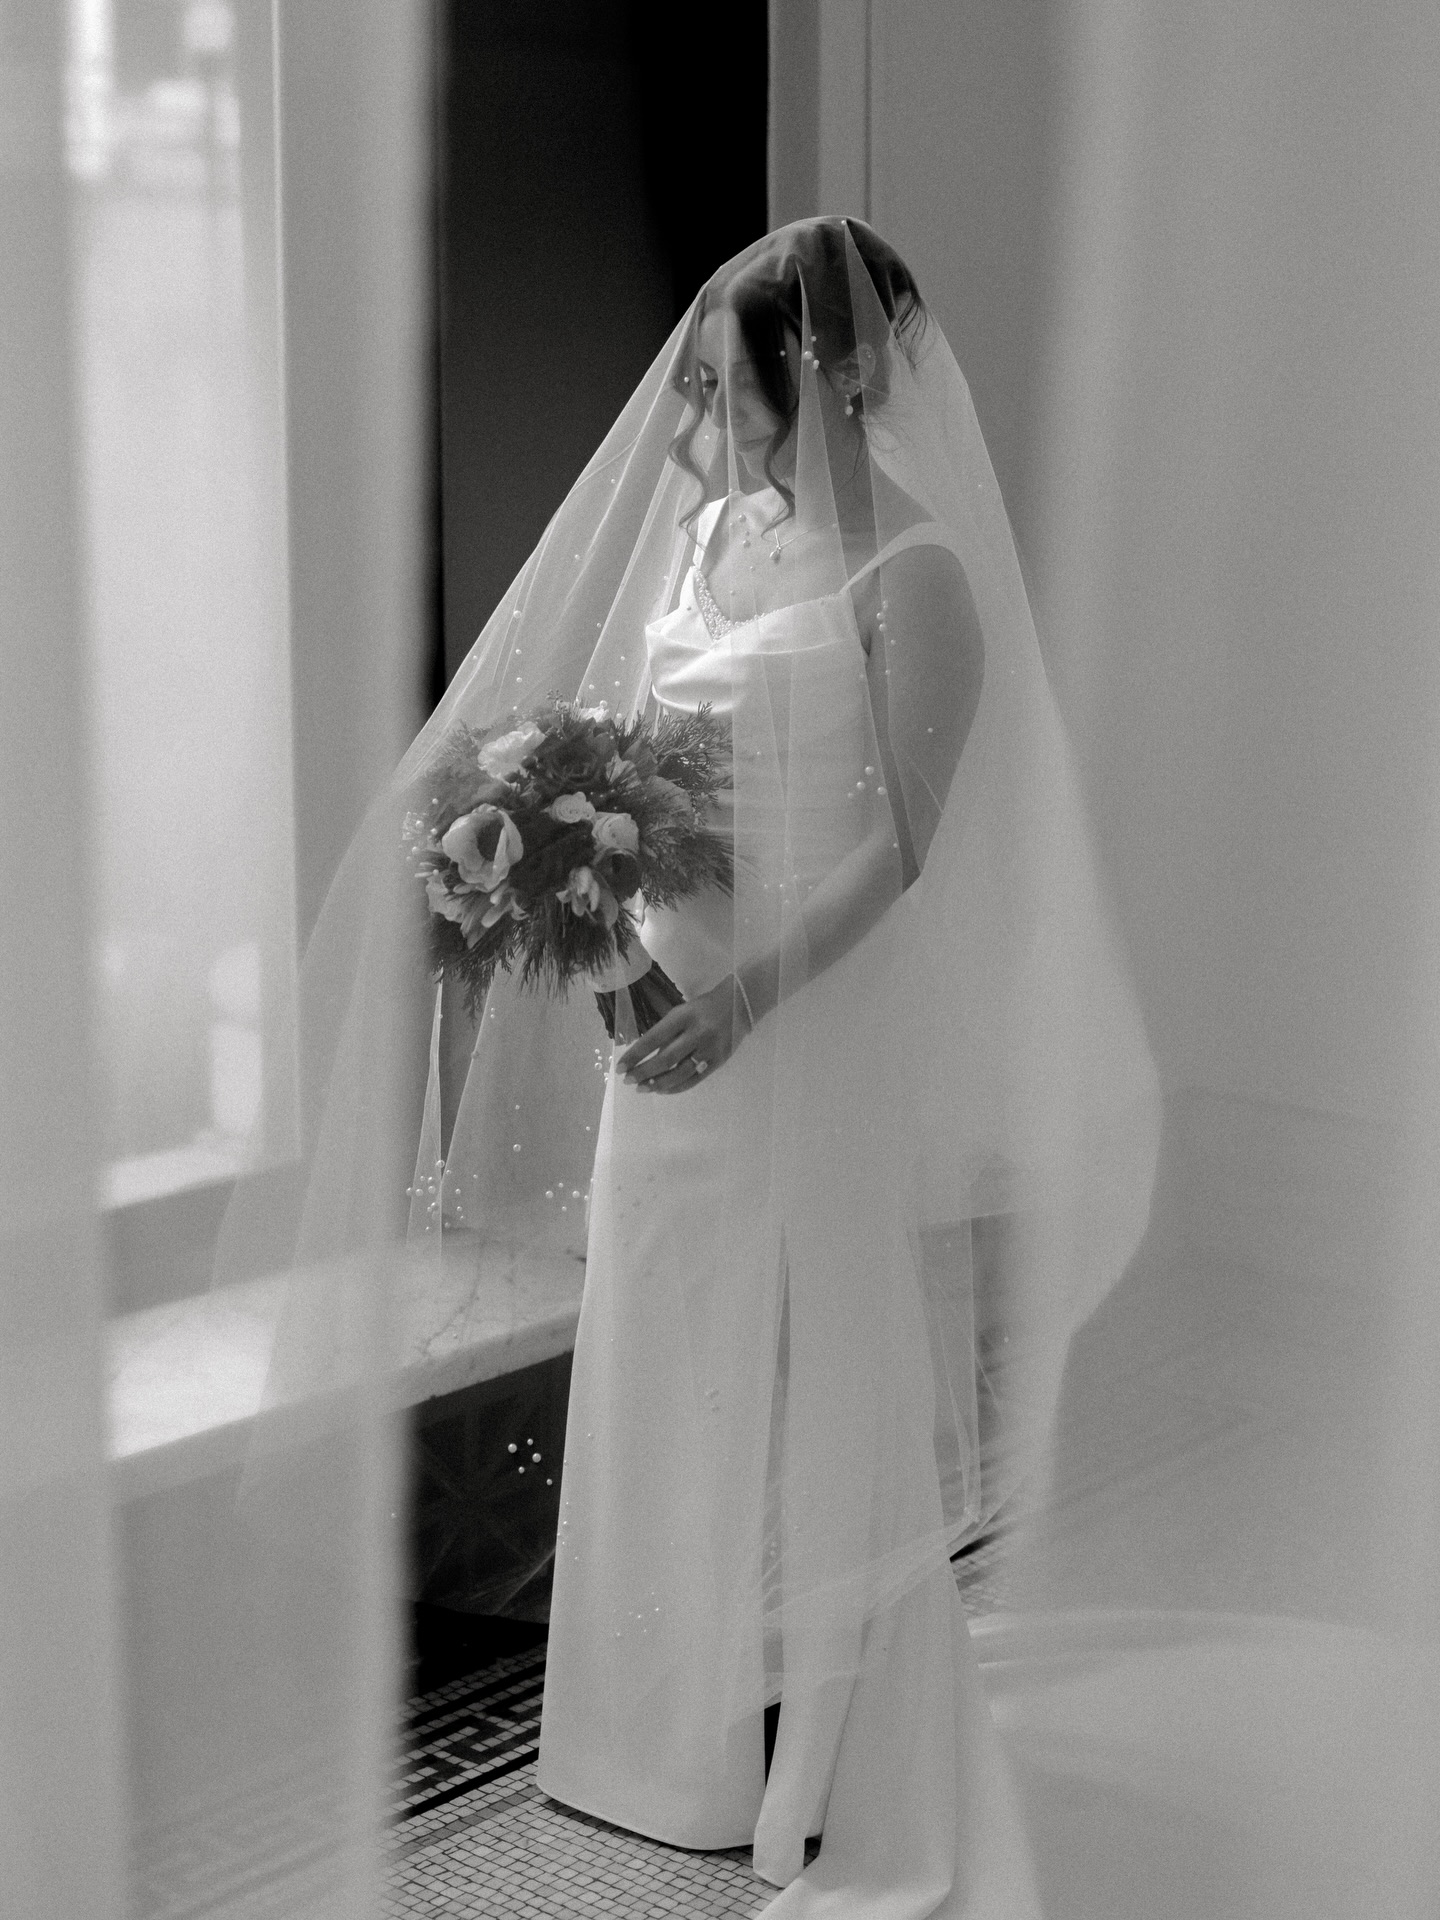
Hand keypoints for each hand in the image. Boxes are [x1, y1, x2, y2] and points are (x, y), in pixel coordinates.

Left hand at [617, 974, 751, 1093]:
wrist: (740, 1004)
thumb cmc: (704, 1007)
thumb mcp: (682, 1011)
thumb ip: (665, 1031)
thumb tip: (643, 1056)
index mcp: (683, 1016)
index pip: (653, 1039)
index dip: (635, 1055)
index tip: (620, 1067)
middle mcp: (697, 1033)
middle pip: (665, 1059)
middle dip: (643, 1072)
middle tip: (628, 1081)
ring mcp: (709, 1049)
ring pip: (679, 1073)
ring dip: (657, 1084)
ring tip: (642, 1089)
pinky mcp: (719, 1061)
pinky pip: (694, 1079)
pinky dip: (676, 1087)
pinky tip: (663, 1090)